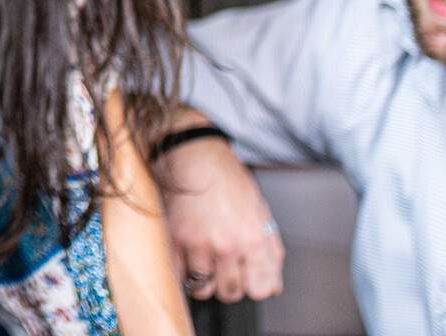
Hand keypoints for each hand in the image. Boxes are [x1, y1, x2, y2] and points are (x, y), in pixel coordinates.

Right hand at [155, 137, 283, 303]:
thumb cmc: (225, 176)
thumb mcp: (259, 208)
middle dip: (228, 283)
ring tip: (203, 261)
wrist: (191, 152)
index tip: (247, 276)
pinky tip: (186, 255)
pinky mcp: (174, 240)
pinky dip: (182, 270)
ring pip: (202, 288)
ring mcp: (199, 245)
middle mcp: (228, 245)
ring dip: (203, 279)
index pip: (260, 289)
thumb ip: (269, 248)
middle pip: (230, 292)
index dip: (253, 284)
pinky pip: (179, 275)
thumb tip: (272, 282)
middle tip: (223, 265)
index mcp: (254, 238)